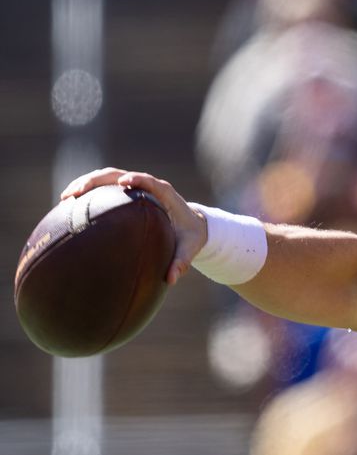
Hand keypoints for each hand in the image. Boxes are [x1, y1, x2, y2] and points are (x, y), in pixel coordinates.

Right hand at [60, 167, 207, 284]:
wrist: (193, 225)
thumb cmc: (191, 236)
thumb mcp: (189, 248)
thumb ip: (182, 262)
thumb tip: (171, 279)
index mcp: (165, 194)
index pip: (149, 182)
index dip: (137, 179)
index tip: (124, 182)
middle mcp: (148, 186)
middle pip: (119, 174)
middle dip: (96, 180)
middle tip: (76, 193)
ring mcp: (135, 187)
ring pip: (108, 177)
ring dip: (85, 183)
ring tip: (65, 197)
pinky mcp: (126, 192)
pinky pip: (105, 187)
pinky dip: (88, 191)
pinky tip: (69, 205)